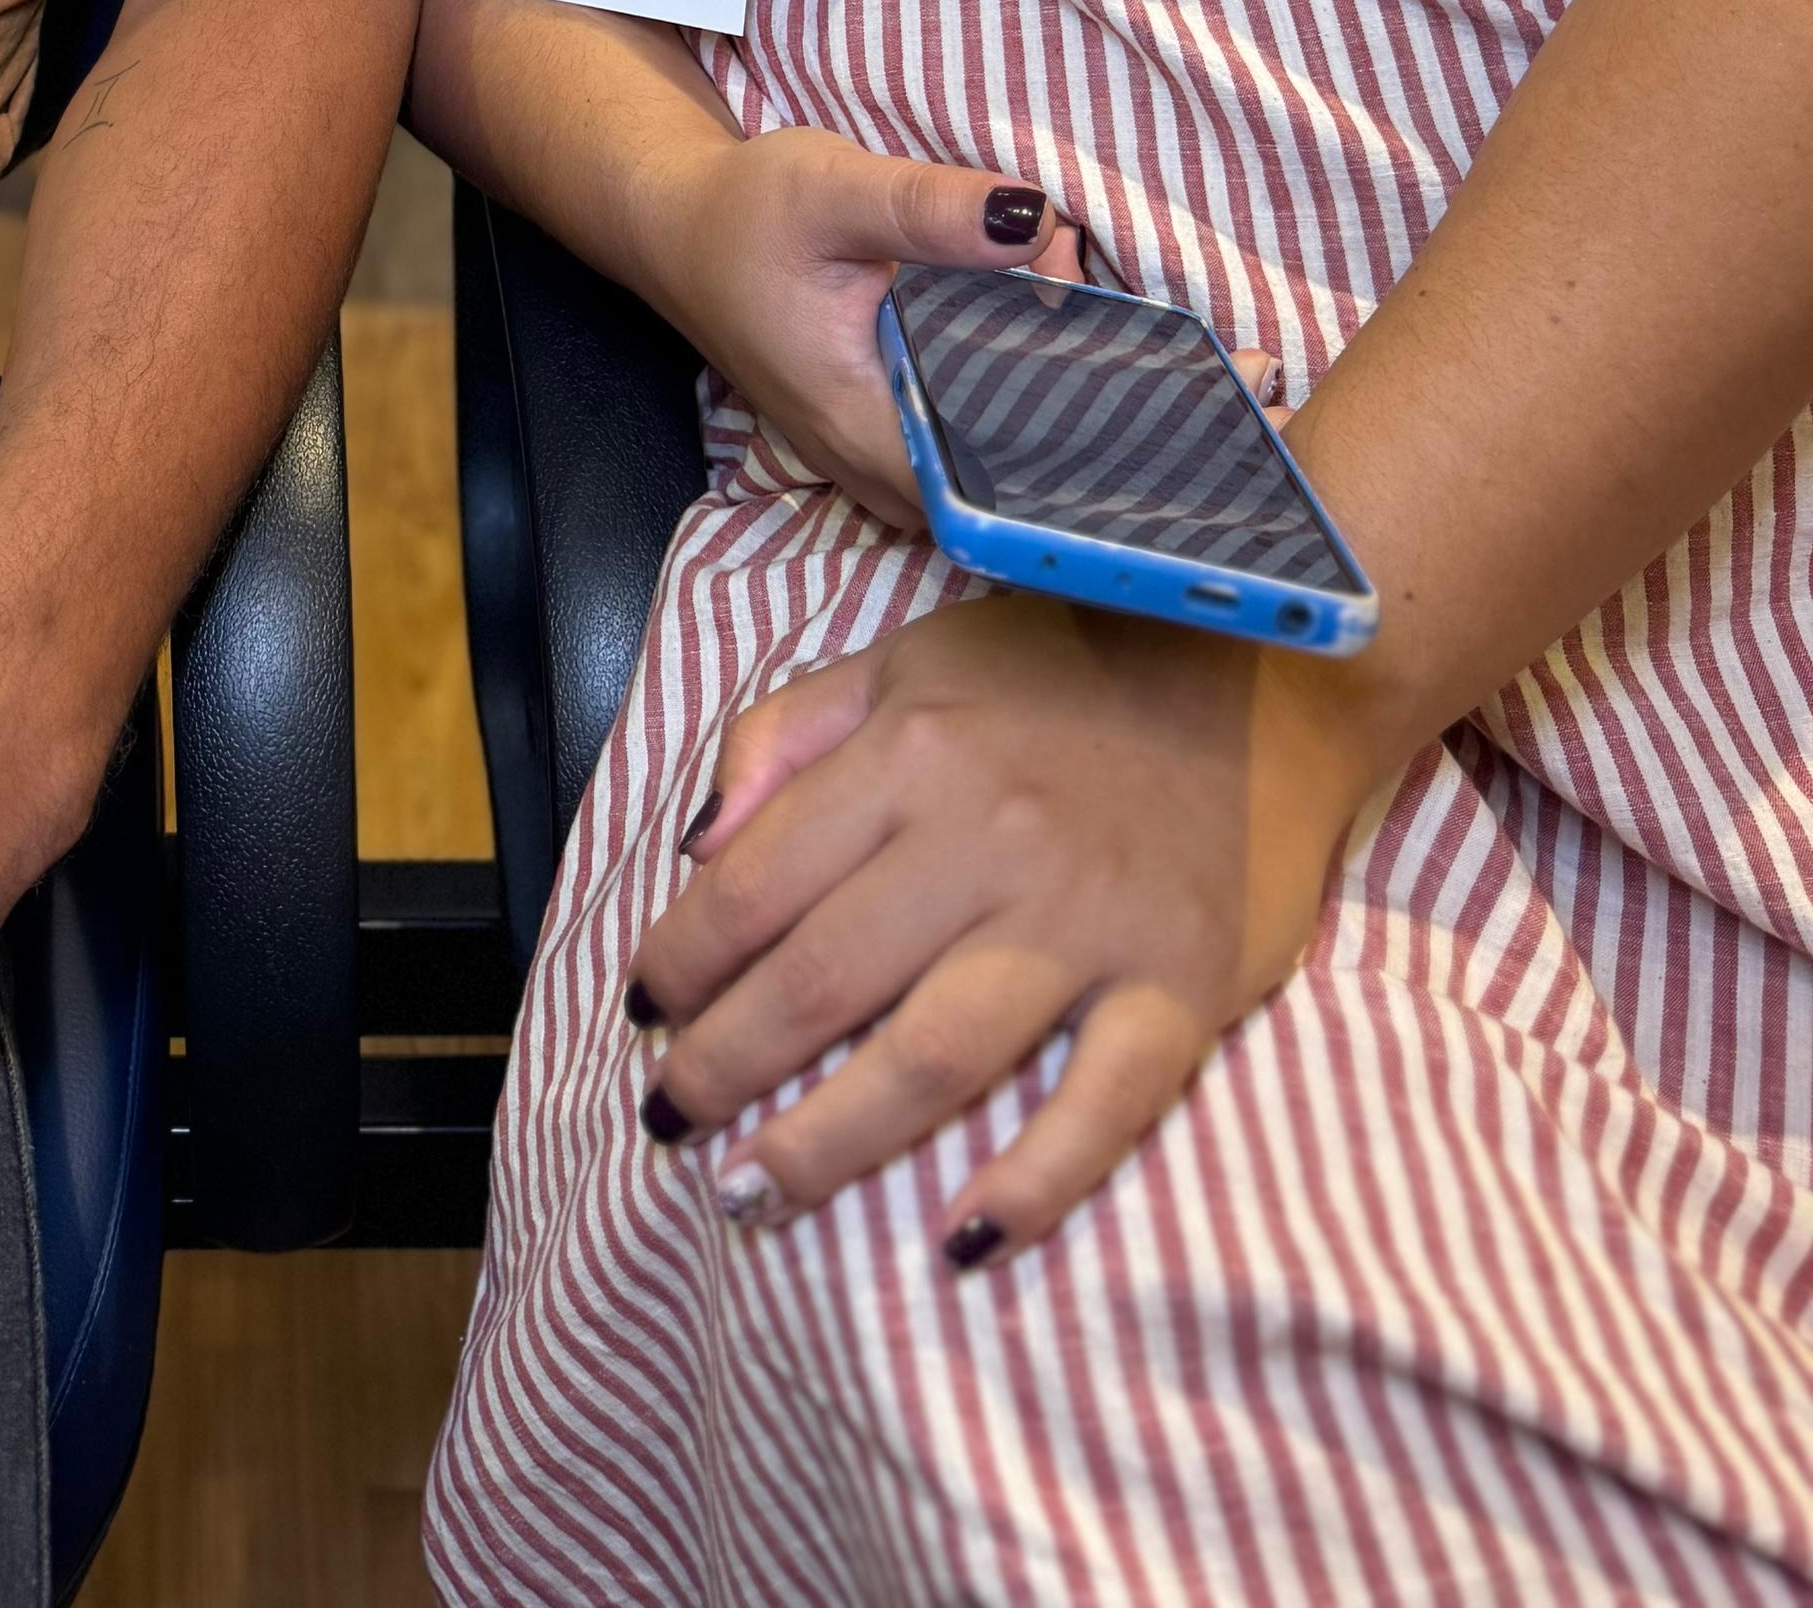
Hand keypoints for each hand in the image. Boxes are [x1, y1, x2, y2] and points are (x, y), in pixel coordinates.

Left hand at [627, 591, 1377, 1264]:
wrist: (1260, 673)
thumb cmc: (1062, 672)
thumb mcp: (904, 662)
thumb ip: (786, 736)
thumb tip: (698, 847)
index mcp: (910, 756)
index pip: (756, 882)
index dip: (681, 961)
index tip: (644, 1016)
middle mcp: (989, 841)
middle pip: (823, 985)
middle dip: (725, 1070)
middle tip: (670, 1126)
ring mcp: (1089, 923)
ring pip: (933, 1060)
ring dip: (828, 1144)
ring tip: (754, 1196)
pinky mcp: (1183, 987)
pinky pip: (1102, 1108)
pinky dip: (1034, 1187)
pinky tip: (963, 1241)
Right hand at [654, 127, 1083, 526]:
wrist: (679, 229)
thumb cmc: (745, 213)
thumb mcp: (833, 188)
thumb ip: (930, 209)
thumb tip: (1033, 220)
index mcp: (857, 419)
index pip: (986, 480)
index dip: (1054, 421)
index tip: (1084, 335)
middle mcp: (863, 463)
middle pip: (993, 471)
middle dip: (1051, 384)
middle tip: (1064, 280)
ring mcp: (861, 459)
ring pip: (975, 462)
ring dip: (1024, 389)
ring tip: (1042, 290)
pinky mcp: (865, 436)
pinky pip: (949, 444)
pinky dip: (991, 393)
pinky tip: (1010, 319)